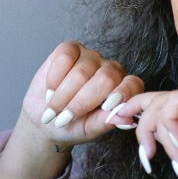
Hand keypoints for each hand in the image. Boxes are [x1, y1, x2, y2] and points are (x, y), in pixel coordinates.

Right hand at [0, 42, 142, 178]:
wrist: (45, 117)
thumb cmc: (72, 126)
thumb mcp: (89, 130)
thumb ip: (106, 122)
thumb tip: (126, 119)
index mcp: (123, 90)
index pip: (132, 84)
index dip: (122, 94)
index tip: (105, 108)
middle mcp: (110, 70)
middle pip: (106, 78)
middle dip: (81, 102)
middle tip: (64, 119)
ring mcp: (91, 57)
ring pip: (82, 71)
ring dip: (63, 95)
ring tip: (54, 109)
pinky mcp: (71, 49)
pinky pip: (65, 57)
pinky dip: (54, 77)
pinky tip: (51, 89)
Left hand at [121, 89, 177, 178]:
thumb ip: (161, 133)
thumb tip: (131, 121)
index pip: (157, 100)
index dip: (133, 107)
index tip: (115, 120)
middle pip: (156, 100)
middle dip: (142, 125)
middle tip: (146, 152)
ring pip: (162, 104)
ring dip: (158, 133)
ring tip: (168, 157)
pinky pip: (174, 106)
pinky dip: (169, 129)